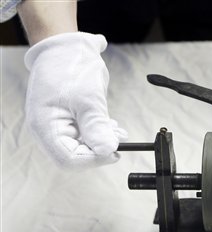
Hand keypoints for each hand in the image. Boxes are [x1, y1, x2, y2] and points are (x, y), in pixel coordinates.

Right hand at [24, 32, 126, 168]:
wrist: (67, 47)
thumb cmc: (71, 68)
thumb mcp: (88, 99)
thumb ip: (97, 127)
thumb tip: (107, 150)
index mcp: (45, 127)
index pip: (68, 159)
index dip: (94, 160)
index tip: (114, 152)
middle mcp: (48, 130)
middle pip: (75, 156)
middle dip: (99, 151)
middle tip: (119, 141)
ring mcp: (58, 125)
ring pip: (81, 147)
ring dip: (102, 142)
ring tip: (120, 132)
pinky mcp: (68, 120)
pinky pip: (84, 135)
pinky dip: (100, 133)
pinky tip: (114, 128)